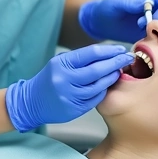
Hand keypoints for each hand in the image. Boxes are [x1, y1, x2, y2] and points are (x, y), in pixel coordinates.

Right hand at [5, 44, 134, 131]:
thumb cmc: (49, 78)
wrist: (30, 102)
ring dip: (112, 78)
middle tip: (127, 58)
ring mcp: (69, 96)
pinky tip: (106, 85)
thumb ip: (81, 58)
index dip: (109, 51)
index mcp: (61, 64)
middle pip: (98, 70)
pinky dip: (103, 91)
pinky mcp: (73, 109)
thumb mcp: (59, 62)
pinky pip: (95, 99)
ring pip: (99, 86)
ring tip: (118, 71)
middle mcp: (65, 80)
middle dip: (116, 63)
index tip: (121, 49)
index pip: (91, 53)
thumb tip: (108, 53)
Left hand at [78, 0, 157, 42]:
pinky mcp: (147, 36)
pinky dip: (153, 42)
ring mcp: (151, 24)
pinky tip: (142, 43)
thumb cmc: (107, 8)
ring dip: (157, 33)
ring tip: (141, 35)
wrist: (99, 24)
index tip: (153, 18)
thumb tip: (148, 4)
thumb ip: (133, 4)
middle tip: (144, 28)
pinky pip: (156, 40)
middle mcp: (153, 10)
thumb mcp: (118, 3)